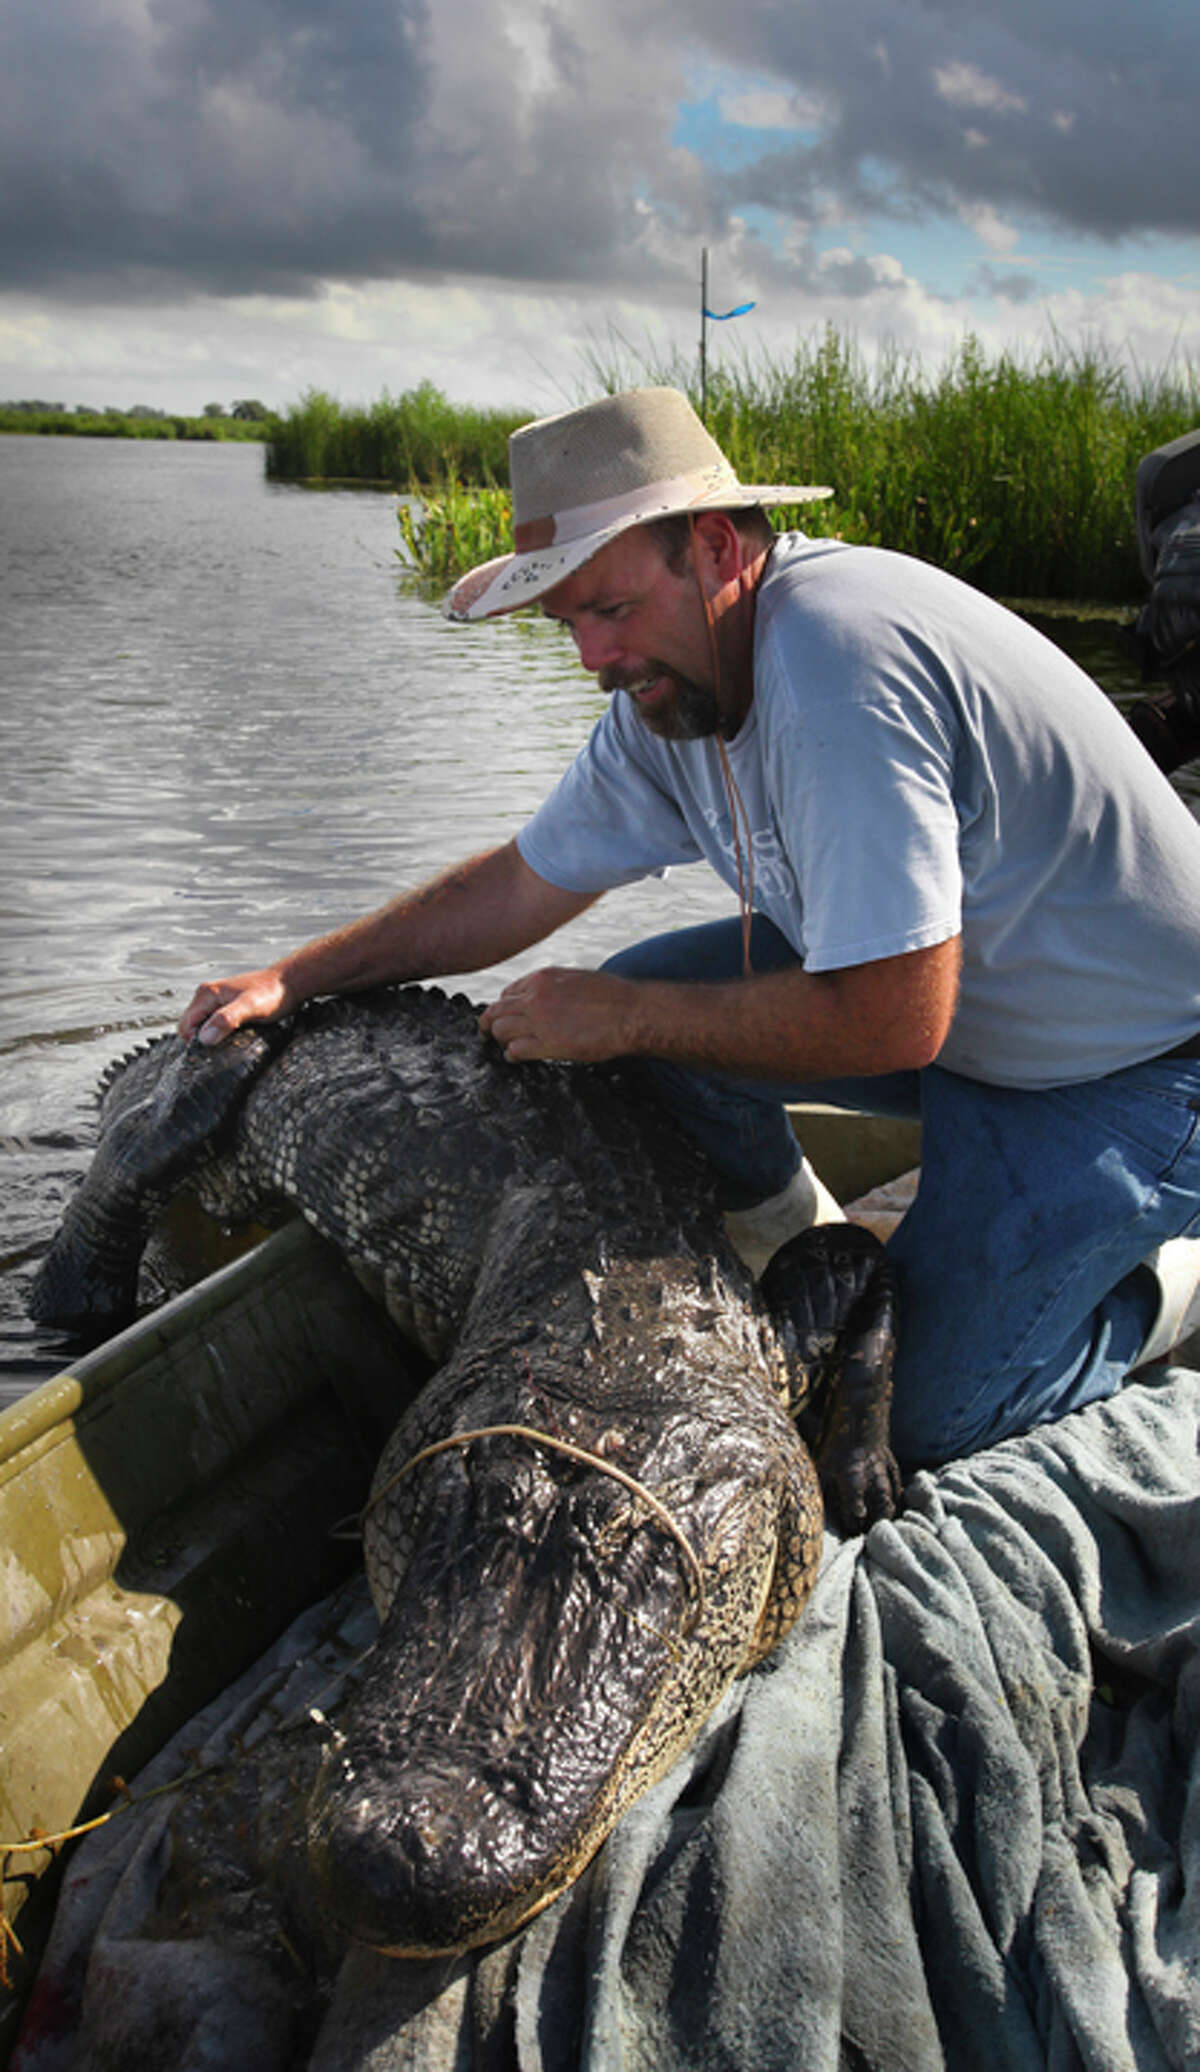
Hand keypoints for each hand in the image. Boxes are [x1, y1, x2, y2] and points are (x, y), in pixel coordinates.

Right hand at [178, 967, 291, 1045]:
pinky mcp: (226, 1007)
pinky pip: (214, 1025)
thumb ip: (227, 1019)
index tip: (212, 1054)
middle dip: (201, 1042)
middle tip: (222, 1052)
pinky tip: (234, 1039)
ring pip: (202, 1027)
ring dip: (212, 1039)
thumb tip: (205, 1038)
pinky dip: (220, 1034)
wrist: (289, 983)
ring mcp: (216, 1001)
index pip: (185, 1026)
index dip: (195, 1043)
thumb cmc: (272, 993)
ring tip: (230, 1045)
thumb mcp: (250, 1007)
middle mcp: (207, 996)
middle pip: (191, 1027)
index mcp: (206, 994)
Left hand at [479, 967, 639, 1063]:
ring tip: (503, 1046)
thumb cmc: (612, 996)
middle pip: (497, 1011)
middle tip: (486, 1033)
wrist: (631, 1012)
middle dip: (489, 1023)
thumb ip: (553, 986)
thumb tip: (542, 995)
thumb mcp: (576, 978)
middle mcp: (535, 997)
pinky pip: (515, 1050)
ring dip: (500, 1039)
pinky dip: (511, 1054)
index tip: (505, 1015)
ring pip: (500, 1030)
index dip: (504, 1007)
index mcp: (542, 979)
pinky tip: (514, 1057)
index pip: (507, 993)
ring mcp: (539, 1021)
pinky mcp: (547, 1044)